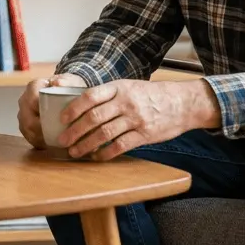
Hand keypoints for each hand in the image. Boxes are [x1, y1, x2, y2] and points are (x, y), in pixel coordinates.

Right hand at [17, 72, 87, 148]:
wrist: (64, 91)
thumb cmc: (68, 86)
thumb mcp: (70, 81)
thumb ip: (66, 80)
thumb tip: (57, 83)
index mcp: (33, 87)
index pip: (32, 99)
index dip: (40, 111)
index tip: (55, 118)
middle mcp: (24, 101)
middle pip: (27, 119)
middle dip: (40, 130)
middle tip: (57, 137)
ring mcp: (24, 114)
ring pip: (26, 130)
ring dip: (39, 139)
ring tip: (55, 144)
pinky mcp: (26, 126)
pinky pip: (29, 137)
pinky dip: (39, 142)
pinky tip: (51, 146)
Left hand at [58, 79, 219, 160]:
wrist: (182, 103)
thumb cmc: (152, 95)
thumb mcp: (130, 87)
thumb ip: (110, 96)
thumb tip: (82, 107)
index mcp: (120, 88)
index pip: (90, 96)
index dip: (74, 108)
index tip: (62, 118)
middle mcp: (126, 102)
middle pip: (94, 117)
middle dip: (75, 131)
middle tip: (63, 140)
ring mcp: (136, 119)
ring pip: (104, 134)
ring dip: (86, 145)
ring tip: (75, 152)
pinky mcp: (144, 135)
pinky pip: (120, 146)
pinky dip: (105, 154)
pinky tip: (96, 158)